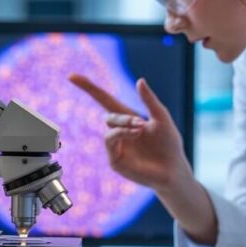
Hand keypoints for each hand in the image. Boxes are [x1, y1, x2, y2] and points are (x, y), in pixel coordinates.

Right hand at [68, 73, 190, 191]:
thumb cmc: (169, 145)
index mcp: (128, 119)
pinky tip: (136, 135)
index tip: (72, 76)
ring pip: (109, 128)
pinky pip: (110, 141)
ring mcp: (115, 147)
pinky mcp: (114, 160)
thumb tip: (139, 80)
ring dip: (123, 124)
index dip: (88, 88)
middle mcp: (119, 132)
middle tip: (141, 124)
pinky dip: (121, 134)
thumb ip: (149, 100)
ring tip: (140, 129)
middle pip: (108, 115)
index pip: (103, 100)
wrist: (174, 169)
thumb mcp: (161, 117)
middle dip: (123, 117)